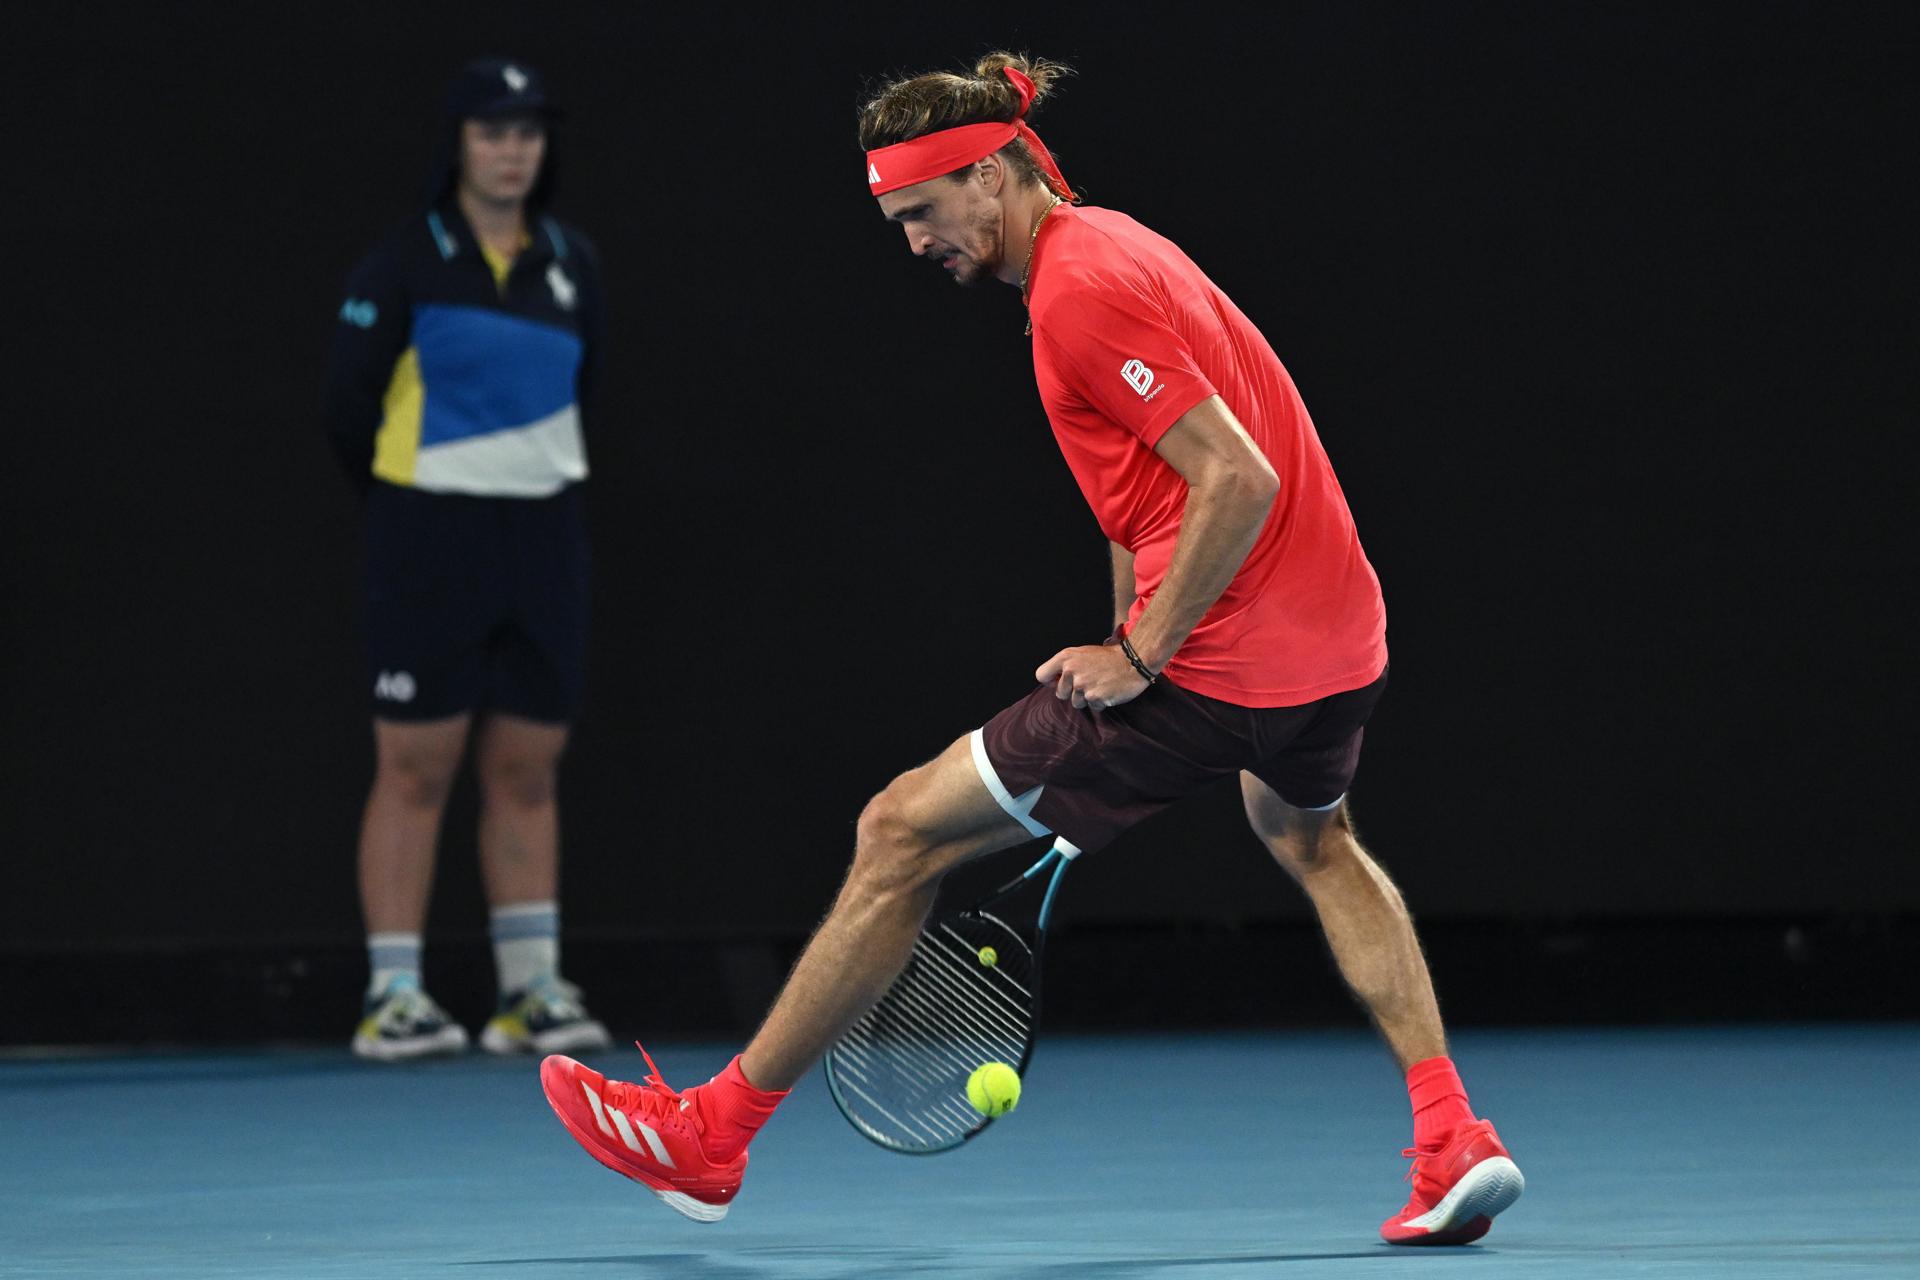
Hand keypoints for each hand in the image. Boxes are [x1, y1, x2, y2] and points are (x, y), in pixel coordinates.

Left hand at [1035, 644, 1149, 711]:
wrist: (1134, 661)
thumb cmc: (1109, 658)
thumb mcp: (1083, 653)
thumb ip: (1066, 665)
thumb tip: (1054, 681)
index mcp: (1066, 657)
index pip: (1041, 675)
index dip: (1051, 681)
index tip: (1060, 682)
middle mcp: (1071, 671)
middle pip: (1060, 694)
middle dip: (1073, 692)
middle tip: (1089, 681)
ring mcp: (1083, 685)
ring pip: (1076, 703)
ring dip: (1087, 698)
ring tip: (1100, 685)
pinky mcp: (1095, 697)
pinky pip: (1092, 707)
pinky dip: (1100, 702)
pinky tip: (1108, 690)